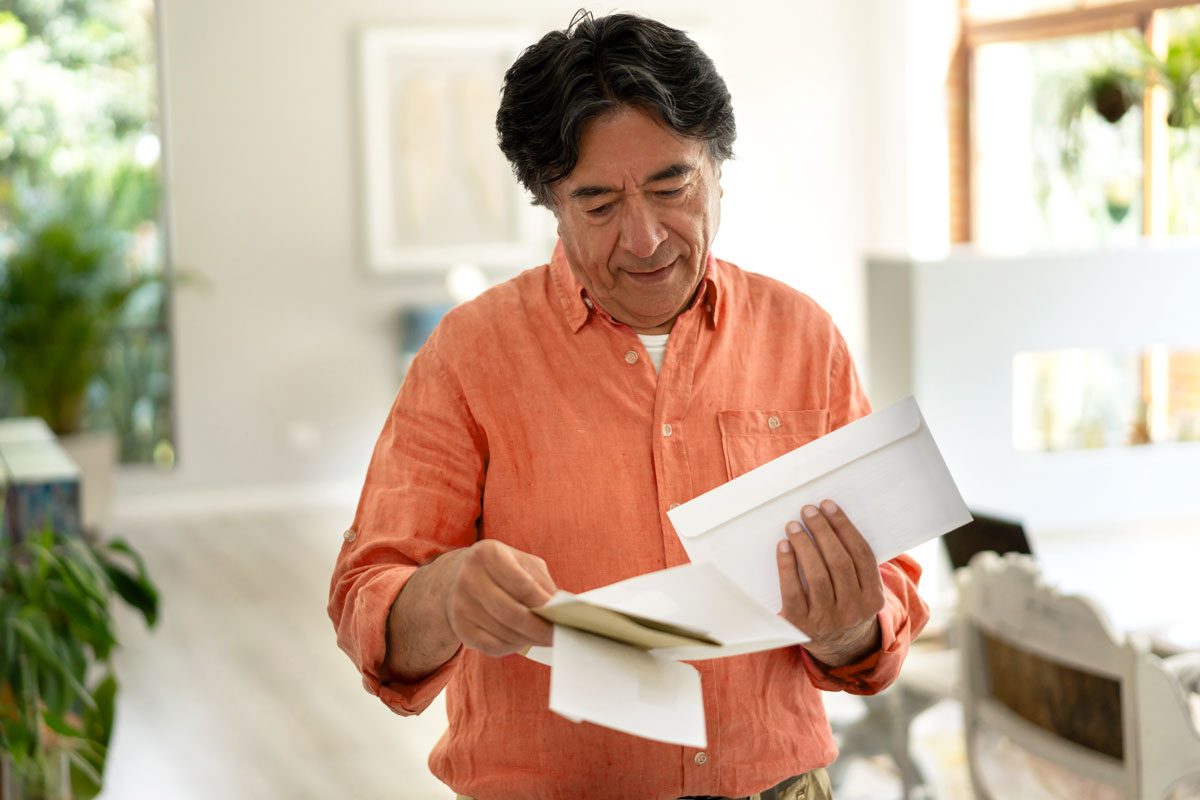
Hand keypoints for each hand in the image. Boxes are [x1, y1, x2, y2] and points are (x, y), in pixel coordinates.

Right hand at [443, 539, 556, 657]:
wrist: (454, 577)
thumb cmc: (498, 568)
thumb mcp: (520, 561)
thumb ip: (541, 582)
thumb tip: (562, 608)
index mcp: (487, 554)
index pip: (523, 585)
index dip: (546, 604)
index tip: (565, 615)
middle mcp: (469, 578)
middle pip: (513, 613)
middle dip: (540, 629)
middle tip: (559, 635)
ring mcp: (461, 605)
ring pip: (504, 632)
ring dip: (530, 639)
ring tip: (546, 638)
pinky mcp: (460, 628)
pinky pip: (492, 646)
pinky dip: (513, 646)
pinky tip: (524, 641)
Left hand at [776, 499, 883, 666]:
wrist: (837, 649)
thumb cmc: (846, 606)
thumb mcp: (862, 592)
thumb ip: (856, 566)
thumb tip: (832, 520)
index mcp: (874, 599)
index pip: (861, 555)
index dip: (844, 527)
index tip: (828, 505)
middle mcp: (854, 611)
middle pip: (839, 562)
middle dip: (822, 531)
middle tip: (808, 510)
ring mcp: (828, 620)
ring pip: (818, 575)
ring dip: (804, 544)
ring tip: (793, 525)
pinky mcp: (802, 626)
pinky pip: (794, 591)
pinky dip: (787, 566)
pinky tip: (783, 546)